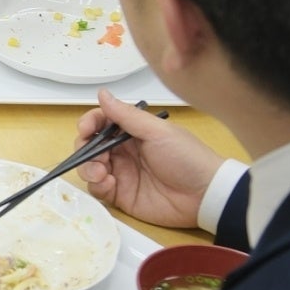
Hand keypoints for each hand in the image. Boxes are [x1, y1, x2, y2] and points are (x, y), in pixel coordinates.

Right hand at [73, 91, 224, 228]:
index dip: (89, 123)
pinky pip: (98, 189)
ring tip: (101, 173)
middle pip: (90, 145)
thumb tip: (102, 93)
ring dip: (88, 168)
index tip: (85, 129)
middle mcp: (123, 151)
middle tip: (95, 155)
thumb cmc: (186, 158)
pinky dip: (97, 186)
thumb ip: (126, 115)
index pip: (102, 123)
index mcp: (133, 132)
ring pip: (90, 167)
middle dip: (84, 148)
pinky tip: (110, 184)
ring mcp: (121, 174)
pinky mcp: (121, 196)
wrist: (205, 194)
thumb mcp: (157, 132)